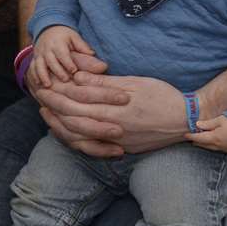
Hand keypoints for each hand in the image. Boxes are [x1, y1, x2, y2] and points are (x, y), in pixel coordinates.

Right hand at [31, 26, 96, 88]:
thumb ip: (82, 45)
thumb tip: (92, 54)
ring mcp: (39, 54)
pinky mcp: (35, 58)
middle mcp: (47, 49)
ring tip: (48, 85)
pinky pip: (32, 67)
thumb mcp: (74, 36)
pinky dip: (34, 75)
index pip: (62, 54)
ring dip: (42, 75)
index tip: (74, 71)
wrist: (48, 29)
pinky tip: (38, 84)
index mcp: (58, 43)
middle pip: (51, 61)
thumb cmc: (64, 35)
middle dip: (57, 71)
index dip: (68, 62)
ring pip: (39, 65)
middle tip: (65, 80)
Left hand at [34, 73, 189, 157]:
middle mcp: (112, 128)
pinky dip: (77, 139)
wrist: (186, 121)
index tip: (45, 83)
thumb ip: (104, 83)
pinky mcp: (123, 148)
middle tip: (39, 96)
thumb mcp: (134, 83)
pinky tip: (68, 131)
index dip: (58, 92)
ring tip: (47, 113)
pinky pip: (93, 146)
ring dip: (60, 125)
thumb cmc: (162, 96)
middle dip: (53, 106)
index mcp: (113, 109)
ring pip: (80, 136)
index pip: (76, 101)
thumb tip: (77, 77)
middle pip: (73, 118)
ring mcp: (117, 141)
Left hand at [189, 114, 226, 153]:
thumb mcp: (221, 119)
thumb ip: (208, 124)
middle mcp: (221, 146)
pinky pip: (224, 150)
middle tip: (192, 139)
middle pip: (206, 145)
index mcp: (215, 138)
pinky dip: (218, 146)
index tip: (185, 134)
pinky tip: (217, 143)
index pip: (199, 138)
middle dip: (198, 142)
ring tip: (203, 141)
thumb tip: (197, 125)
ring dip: (208, 145)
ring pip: (214, 148)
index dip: (191, 136)